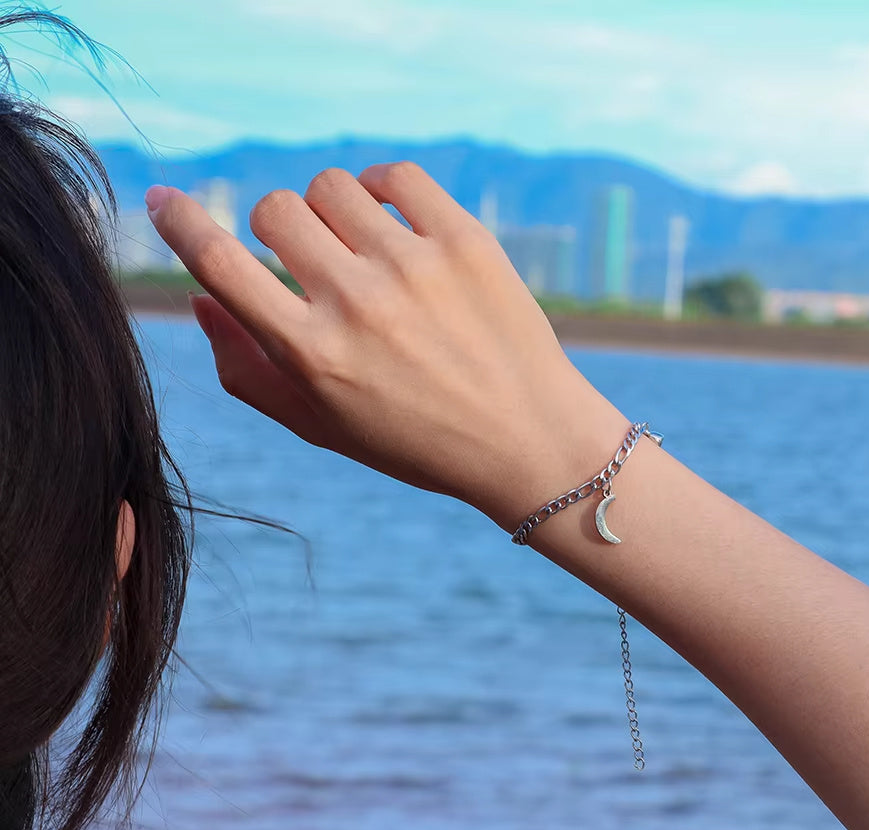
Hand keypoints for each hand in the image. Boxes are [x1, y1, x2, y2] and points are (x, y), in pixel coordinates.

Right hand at [146, 162, 627, 530]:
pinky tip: (394, 225)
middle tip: (314, 262)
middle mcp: (357, 303)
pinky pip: (396, 176)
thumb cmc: (418, 442)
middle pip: (275, 210)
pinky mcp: (465, 241)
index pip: (220, 264)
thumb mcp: (323, 427)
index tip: (166, 200)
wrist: (529, 440)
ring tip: (362, 250)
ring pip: (331, 186)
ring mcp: (414, 266)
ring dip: (332, 211)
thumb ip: (249, 370)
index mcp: (313, 354)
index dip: (180, 223)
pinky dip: (382, 190)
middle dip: (278, 231)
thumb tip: (201, 301)